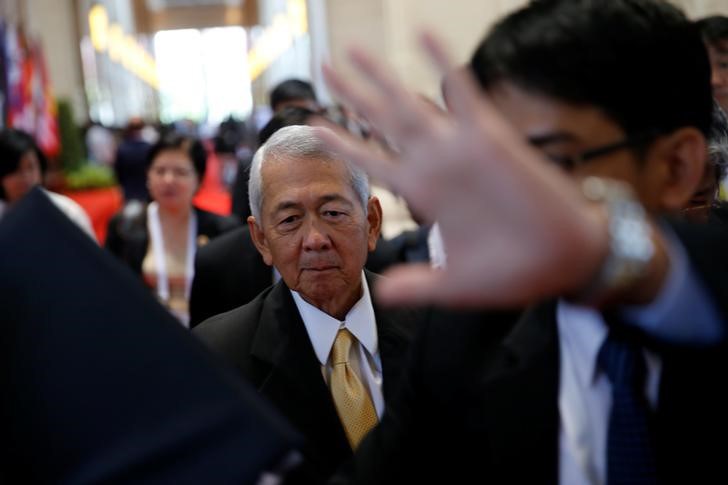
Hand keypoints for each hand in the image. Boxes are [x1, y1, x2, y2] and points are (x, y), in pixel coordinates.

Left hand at [317, 33, 609, 307]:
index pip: (374, 161)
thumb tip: (381, 294)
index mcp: (424, 194)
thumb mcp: (455, 284)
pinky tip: (422, 35)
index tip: (315, 126)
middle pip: (383, 122)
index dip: (344, 144)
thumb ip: (417, 285)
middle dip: (352, 94)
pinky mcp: (491, 138)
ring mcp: (460, 149)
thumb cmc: (513, 273)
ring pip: (411, 103)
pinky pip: (462, 93)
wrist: (565, 259)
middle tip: (325, 66)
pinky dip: (443, 64)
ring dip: (382, 76)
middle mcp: (436, 165)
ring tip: (352, 48)